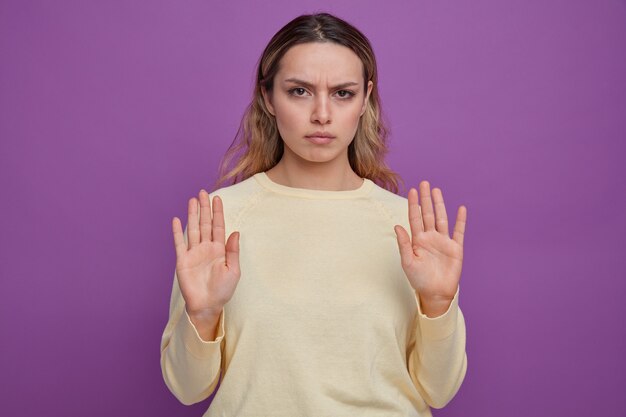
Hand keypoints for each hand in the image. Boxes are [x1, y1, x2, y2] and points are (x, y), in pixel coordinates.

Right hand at [172, 190, 240, 318]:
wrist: (208, 305)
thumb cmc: (223, 290)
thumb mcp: (233, 270)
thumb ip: (233, 251)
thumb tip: (236, 232)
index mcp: (219, 250)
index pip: (218, 226)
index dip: (218, 212)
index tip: (217, 198)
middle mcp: (206, 248)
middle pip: (204, 224)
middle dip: (204, 208)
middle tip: (203, 192)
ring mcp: (194, 253)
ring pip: (193, 229)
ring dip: (192, 215)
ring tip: (192, 200)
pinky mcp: (183, 261)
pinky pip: (179, 243)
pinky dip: (177, 232)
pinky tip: (177, 219)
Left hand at [394, 181, 466, 316]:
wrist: (435, 293)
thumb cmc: (419, 279)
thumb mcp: (408, 262)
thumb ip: (403, 244)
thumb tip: (397, 226)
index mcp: (417, 240)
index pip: (415, 218)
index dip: (414, 204)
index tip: (412, 190)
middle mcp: (430, 237)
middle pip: (428, 214)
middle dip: (426, 199)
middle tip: (424, 183)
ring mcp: (443, 241)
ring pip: (441, 218)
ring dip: (440, 204)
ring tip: (437, 190)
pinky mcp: (455, 248)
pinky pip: (458, 231)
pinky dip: (460, 220)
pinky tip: (461, 209)